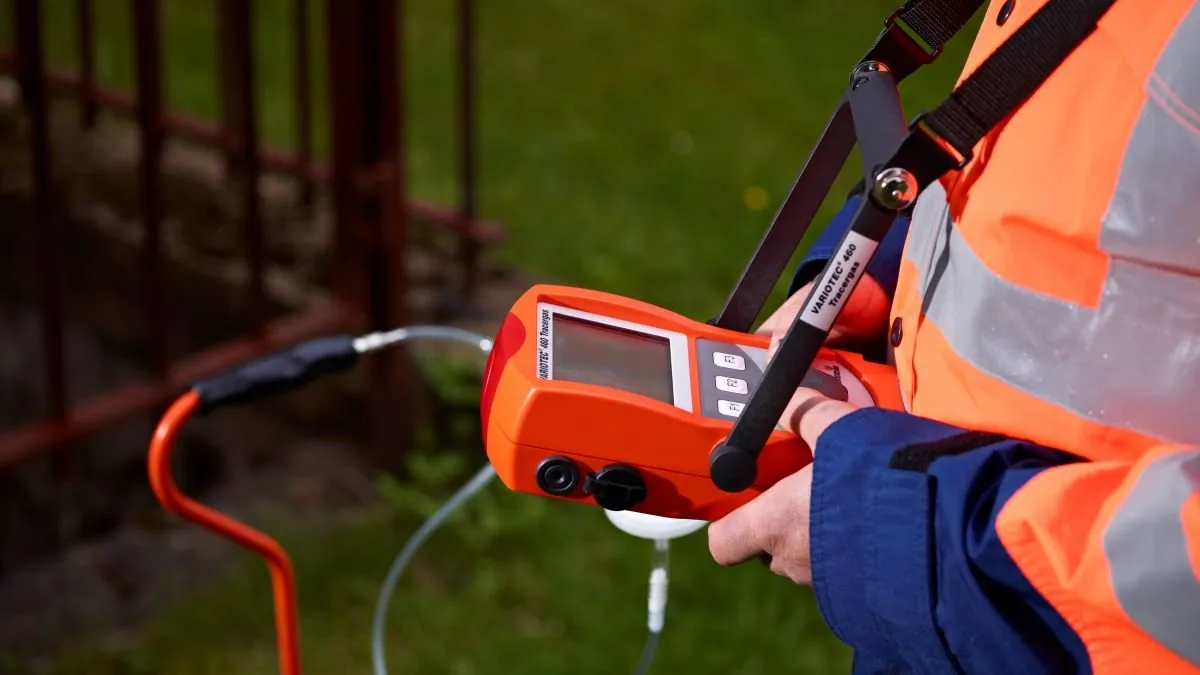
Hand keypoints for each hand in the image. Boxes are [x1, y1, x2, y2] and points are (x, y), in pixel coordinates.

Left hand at [707, 276, 887, 583]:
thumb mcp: (841, 428)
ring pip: (810, 556)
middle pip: (768, 546)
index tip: (749, 493)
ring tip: (852, 495)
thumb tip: (782, 381)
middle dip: (783, 517)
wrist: (956, 531)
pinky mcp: (869, 594)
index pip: (722, 542)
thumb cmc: (887, 480)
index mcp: (777, 524)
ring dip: (822, 531)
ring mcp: (833, 585)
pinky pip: (848, 570)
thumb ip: (806, 411)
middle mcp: (798, 561)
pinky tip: (882, 518)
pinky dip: (857, 548)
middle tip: (807, 483)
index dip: (729, 519)